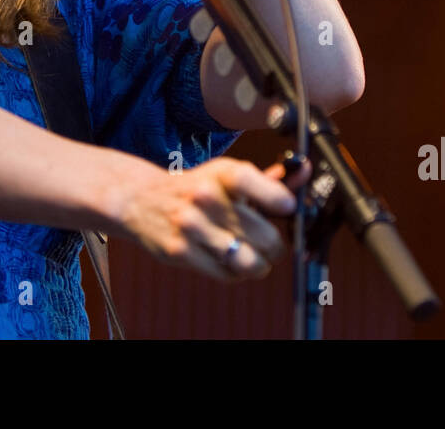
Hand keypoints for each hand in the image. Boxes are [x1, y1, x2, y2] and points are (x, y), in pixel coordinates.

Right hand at [115, 154, 313, 282]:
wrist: (141, 200)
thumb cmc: (194, 188)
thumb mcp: (225, 176)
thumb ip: (267, 180)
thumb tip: (304, 170)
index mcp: (219, 173)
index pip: (253, 181)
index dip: (279, 198)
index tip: (288, 208)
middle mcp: (204, 197)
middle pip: (262, 234)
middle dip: (276, 245)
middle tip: (274, 245)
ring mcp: (191, 226)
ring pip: (247, 261)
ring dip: (260, 265)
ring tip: (257, 259)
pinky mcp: (180, 252)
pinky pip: (226, 274)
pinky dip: (238, 273)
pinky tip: (233, 261)